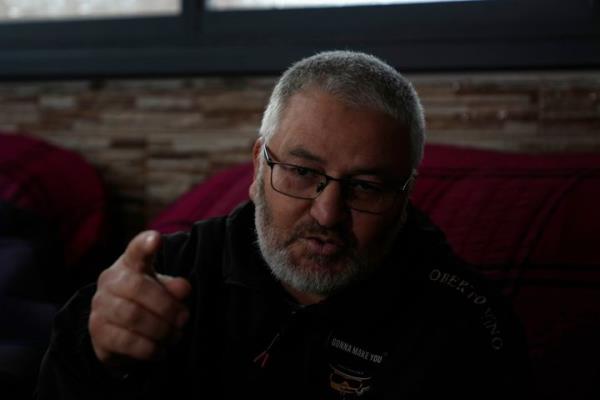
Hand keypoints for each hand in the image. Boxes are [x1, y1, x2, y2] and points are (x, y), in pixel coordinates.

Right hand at [89, 230, 190, 369]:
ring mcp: (100, 306)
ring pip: (133, 316)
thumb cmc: (145, 301)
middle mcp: (110, 281)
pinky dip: (149, 348)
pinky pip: (126, 341)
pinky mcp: (98, 332)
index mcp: (130, 264)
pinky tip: (160, 350)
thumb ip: (174, 287)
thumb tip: (183, 288)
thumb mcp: (163, 290)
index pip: (136, 250)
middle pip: (138, 288)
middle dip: (166, 307)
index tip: (156, 239)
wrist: (118, 330)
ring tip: (175, 336)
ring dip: (161, 330)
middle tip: (184, 319)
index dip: (145, 244)